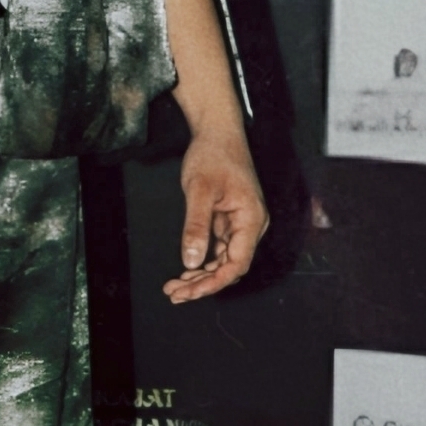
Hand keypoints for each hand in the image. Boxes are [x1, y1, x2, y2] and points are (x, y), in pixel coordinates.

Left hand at [164, 125, 268, 303]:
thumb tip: (191, 261)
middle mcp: (251, 226)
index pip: (236, 263)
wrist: (218, 132)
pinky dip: (202, 262)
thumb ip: (196, 226)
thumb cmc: (212, 155)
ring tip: (174, 287)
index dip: (214, 282)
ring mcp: (241, 224)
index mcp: (251, 220)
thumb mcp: (200, 191)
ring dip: (200, 276)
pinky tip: (184, 272)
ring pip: (223, 261)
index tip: (190, 292)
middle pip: (230, 267)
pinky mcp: (230, 221)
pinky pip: (218, 249)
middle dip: (203, 284)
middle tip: (174, 294)